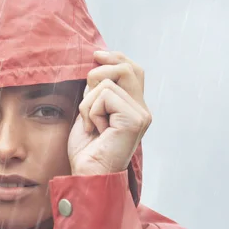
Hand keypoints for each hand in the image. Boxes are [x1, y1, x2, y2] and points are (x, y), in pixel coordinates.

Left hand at [68, 50, 151, 175]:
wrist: (87, 174)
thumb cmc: (86, 150)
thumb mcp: (89, 112)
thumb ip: (97, 91)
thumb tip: (97, 63)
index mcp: (133, 107)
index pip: (132, 69)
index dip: (115, 57)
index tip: (96, 55)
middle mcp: (142, 110)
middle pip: (126, 68)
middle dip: (98, 75)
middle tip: (86, 98)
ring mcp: (141, 114)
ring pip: (107, 82)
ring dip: (88, 103)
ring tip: (91, 125)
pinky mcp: (134, 119)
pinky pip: (104, 96)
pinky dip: (90, 112)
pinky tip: (95, 130)